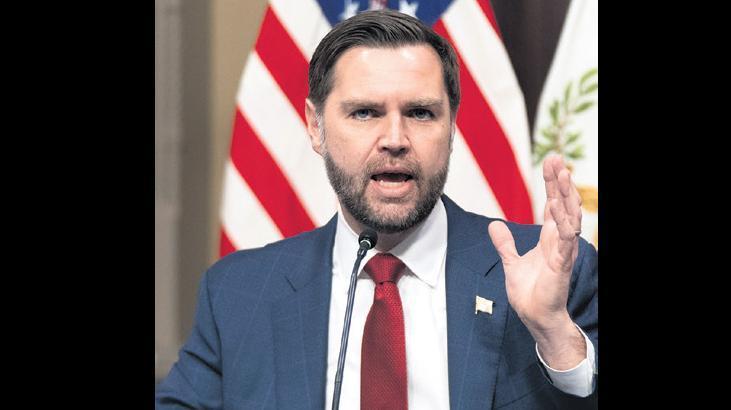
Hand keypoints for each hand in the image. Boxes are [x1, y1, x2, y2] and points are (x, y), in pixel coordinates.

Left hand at [488, 154, 584, 367]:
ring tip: (562, 174)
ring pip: (569, 217)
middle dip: (560, 181)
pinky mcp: (561, 264)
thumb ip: (505, 243)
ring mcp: (562, 251)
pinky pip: (565, 239)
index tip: (551, 162)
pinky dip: (561, 222)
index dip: (552, 184)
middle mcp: (559, 241)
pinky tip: (556, 206)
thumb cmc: (530, 292)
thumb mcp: (511, 261)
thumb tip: (493, 224)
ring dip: (565, 195)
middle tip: (556, 159)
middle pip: (563, 204)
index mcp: (550, 238)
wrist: (535, 316)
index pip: (553, 204)